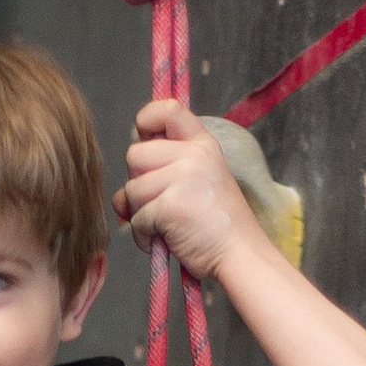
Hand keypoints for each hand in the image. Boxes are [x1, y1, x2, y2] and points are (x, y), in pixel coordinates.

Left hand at [115, 100, 262, 282]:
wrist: (241, 256)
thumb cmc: (218, 227)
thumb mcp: (201, 181)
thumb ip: (168, 168)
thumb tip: (124, 186)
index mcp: (203, 145)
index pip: (168, 109)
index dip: (146, 120)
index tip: (146, 139)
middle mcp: (195, 155)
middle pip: (135, 155)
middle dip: (139, 183)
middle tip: (163, 203)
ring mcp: (183, 179)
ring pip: (131, 190)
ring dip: (141, 214)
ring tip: (167, 225)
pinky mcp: (170, 206)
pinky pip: (136, 219)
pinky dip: (144, 236)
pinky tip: (166, 241)